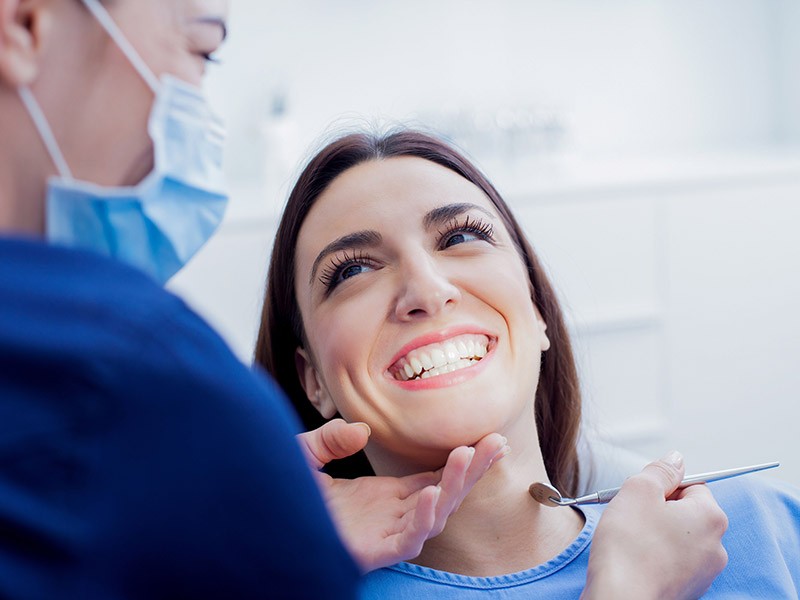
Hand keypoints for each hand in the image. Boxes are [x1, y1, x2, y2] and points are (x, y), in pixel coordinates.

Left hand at [296, 419, 507, 572]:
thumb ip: (331, 439)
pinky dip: (423, 520)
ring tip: (467, 455)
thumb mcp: (305, 455)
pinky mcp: (372, 552)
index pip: (434, 477)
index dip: (461, 461)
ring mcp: (383, 534)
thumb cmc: (282, 497)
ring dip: (454, 487)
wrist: (258, 523)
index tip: (488, 439)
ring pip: (434, 515)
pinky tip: (431, 494)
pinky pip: (407, 541)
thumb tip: (361, 430)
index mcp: (383, 496)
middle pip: (445, 493)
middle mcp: (390, 515)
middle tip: (498, 442)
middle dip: (473, 470)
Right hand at [582, 451, 728, 599]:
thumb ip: (660, 470)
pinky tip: (636, 559)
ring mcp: (703, 572)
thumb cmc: (629, 548)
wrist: (620, 599)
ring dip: (656, 533)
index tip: (643, 496)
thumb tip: (675, 460)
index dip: (662, 486)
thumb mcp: (639, 490)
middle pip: (686, 511)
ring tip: (632, 540)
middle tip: (633, 516)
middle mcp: (716, 546)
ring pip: (678, 537)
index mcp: (711, 516)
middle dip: (659, 509)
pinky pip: (672, 561)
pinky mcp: (687, 589)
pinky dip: (655, 556)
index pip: (691, 484)